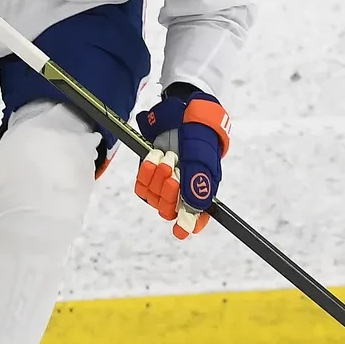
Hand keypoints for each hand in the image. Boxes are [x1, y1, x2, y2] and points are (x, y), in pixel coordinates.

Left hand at [134, 85, 230, 239]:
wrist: (180, 112)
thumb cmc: (197, 135)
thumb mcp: (200, 158)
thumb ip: (198, 184)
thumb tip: (196, 210)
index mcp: (201, 189)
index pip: (196, 217)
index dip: (189, 224)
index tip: (181, 231)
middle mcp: (182, 190)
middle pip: (170, 209)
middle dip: (169, 191)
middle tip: (173, 170)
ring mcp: (164, 182)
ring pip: (155, 198)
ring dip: (158, 177)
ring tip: (167, 157)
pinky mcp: (149, 174)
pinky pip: (142, 186)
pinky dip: (146, 173)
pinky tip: (153, 157)